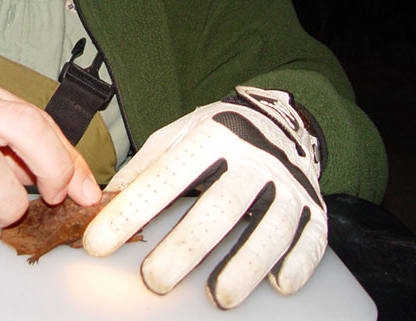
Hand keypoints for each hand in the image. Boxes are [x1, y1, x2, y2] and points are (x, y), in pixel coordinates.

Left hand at [82, 86, 325, 308]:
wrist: (282, 118)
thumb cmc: (219, 131)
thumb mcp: (178, 134)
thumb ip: (145, 166)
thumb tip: (104, 200)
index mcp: (212, 135)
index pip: (165, 177)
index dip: (130, 210)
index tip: (99, 242)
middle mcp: (254, 157)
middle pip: (220, 207)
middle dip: (186, 247)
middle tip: (154, 279)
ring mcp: (289, 182)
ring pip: (269, 228)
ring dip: (244, 266)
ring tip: (218, 297)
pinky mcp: (316, 207)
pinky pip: (310, 239)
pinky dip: (296, 263)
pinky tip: (277, 284)